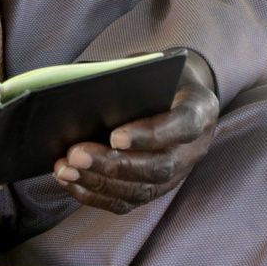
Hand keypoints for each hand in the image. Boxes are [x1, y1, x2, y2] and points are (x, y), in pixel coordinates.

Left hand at [53, 53, 218, 213]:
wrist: (173, 92)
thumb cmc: (156, 75)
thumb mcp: (149, 64)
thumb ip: (121, 72)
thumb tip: (76, 81)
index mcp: (201, 109)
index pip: (183, 126)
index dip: (149, 135)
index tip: (115, 136)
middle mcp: (195, 148)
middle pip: (158, 167)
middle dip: (114, 164)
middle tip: (76, 155)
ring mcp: (179, 173)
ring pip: (142, 190)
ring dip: (99, 182)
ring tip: (65, 169)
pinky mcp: (157, 189)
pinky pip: (129, 201)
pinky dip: (96, 195)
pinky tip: (70, 182)